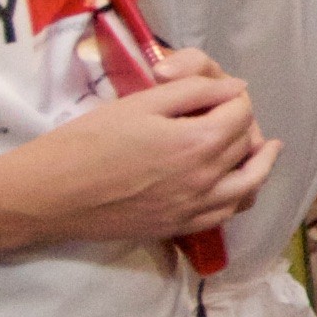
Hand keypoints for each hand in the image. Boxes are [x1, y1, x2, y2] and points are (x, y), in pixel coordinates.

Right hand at [19, 55, 278, 244]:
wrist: (52, 194)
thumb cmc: (90, 141)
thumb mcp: (141, 102)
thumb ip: (194, 91)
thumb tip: (236, 88)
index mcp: (200, 143)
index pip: (241, 112)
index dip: (233, 95)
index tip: (218, 89)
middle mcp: (207, 180)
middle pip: (245, 145)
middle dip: (244, 124)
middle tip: (230, 112)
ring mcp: (195, 209)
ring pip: (247, 186)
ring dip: (258, 165)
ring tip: (264, 151)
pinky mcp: (179, 228)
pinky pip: (225, 213)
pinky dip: (238, 196)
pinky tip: (235, 186)